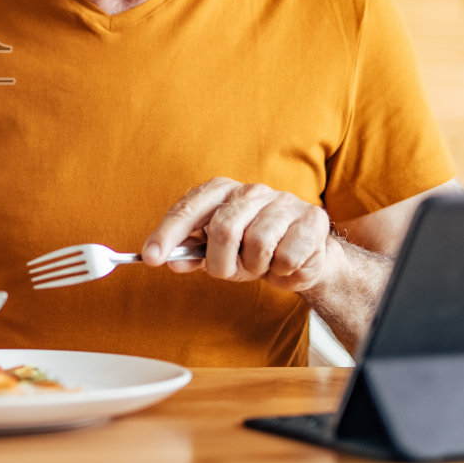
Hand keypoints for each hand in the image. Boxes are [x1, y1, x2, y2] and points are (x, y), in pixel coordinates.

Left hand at [141, 177, 332, 291]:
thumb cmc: (252, 251)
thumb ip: (192, 254)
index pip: (188, 210)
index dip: (168, 235)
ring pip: (258, 245)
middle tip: (229, 272)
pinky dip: (282, 270)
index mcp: (221, 191)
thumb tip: (169, 260)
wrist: (304, 256)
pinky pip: (286, 256)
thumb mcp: (216, 253)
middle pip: (223, 230)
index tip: (152, 258)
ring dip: (256, 267)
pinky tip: (284, 262)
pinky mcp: (311, 219)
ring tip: (261, 264)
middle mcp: (251, 190)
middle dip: (221, 262)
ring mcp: (283, 202)